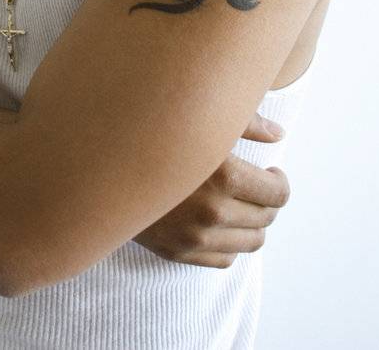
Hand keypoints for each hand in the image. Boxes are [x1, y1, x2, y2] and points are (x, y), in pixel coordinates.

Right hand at [132, 113, 291, 267]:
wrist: (100, 166)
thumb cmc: (154, 133)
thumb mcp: (199, 118)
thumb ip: (244, 122)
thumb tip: (278, 134)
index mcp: (224, 176)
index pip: (278, 194)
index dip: (278, 182)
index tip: (269, 173)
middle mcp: (212, 211)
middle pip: (267, 218)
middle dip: (266, 201)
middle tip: (252, 186)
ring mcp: (194, 236)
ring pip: (251, 242)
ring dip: (250, 223)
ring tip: (236, 204)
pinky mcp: (178, 252)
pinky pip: (225, 259)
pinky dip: (227, 243)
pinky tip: (216, 223)